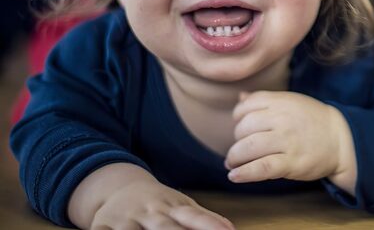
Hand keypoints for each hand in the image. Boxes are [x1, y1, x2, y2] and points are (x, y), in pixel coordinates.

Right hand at [92, 181, 233, 229]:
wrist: (119, 188)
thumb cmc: (158, 204)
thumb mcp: (181, 206)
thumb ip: (205, 219)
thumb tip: (230, 229)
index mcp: (172, 206)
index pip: (194, 216)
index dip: (210, 225)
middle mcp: (150, 212)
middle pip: (164, 227)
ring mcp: (125, 219)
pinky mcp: (102, 226)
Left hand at [225, 91, 356, 193]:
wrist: (342, 140)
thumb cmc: (314, 121)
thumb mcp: (292, 102)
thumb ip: (266, 100)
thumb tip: (240, 97)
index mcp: (281, 102)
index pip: (246, 106)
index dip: (238, 117)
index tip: (241, 127)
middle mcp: (282, 119)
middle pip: (244, 128)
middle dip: (237, 140)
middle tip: (240, 149)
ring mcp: (287, 141)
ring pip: (248, 147)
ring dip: (235, 158)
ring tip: (233, 163)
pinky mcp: (292, 162)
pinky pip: (262, 168)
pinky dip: (245, 173)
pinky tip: (235, 176)